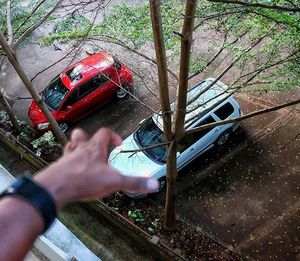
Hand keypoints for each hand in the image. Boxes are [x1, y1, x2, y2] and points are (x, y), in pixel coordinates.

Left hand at [34, 128, 158, 208]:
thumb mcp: (114, 182)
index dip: (113, 136)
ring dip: (77, 148)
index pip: (104, 133)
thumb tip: (154, 184)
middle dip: (89, 138)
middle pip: (81, 134)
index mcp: (94, 148)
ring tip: (83, 155)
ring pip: (70, 146)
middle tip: (96, 146)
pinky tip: (72, 172)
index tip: (118, 144)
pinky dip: (68, 163)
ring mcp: (67, 158)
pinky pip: (62, 161)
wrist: (55, 188)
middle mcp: (79, 149)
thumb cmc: (84, 180)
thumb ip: (134, 182)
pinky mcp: (58, 168)